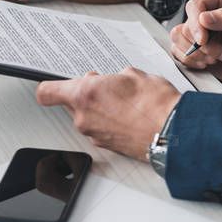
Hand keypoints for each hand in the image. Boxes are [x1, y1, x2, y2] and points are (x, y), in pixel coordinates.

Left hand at [36, 67, 180, 159]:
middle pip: (71, 103)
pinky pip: (99, 129)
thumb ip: (113, 77)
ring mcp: (94, 134)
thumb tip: (114, 79)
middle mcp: (84, 117)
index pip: (47, 92)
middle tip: (107, 86)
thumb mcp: (132, 74)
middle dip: (86, 94)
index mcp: (84, 94)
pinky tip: (128, 116)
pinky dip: (109, 123)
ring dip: (99, 109)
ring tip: (124, 102)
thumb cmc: (156, 104)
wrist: (173, 131)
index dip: (50, 86)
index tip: (54, 83)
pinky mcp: (106, 146)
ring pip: (86, 117)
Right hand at [170, 0, 221, 87]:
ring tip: (218, 58)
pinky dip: (192, 62)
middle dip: (204, 46)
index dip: (196, 24)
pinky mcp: (195, 51)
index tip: (204, 39)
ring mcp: (199, 34)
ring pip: (178, 41)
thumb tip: (204, 17)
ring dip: (197, 55)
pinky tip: (208, 64)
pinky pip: (179, 54)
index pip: (195, 6)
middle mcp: (206, 15)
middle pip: (186, 27)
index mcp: (219, 0)